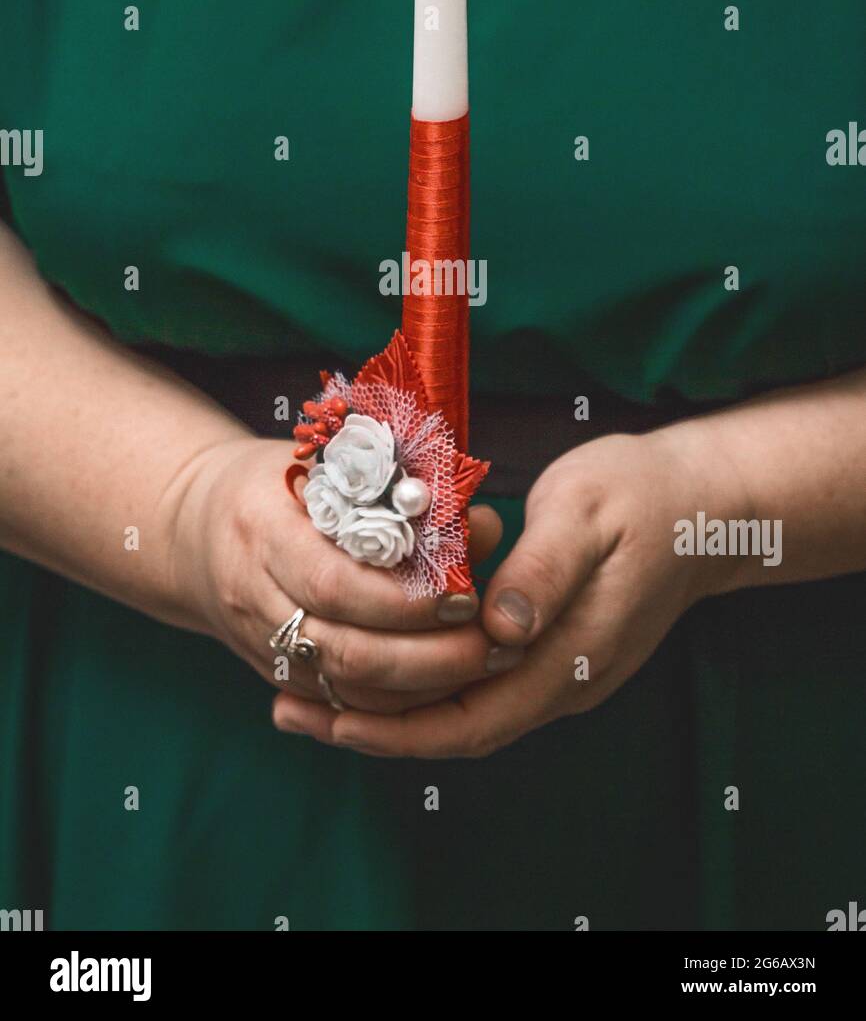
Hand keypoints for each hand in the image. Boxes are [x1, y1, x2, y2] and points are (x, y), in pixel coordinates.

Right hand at [169, 436, 510, 713]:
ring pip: (342, 688)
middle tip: (487, 641)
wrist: (192, 525)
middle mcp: (251, 593)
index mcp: (261, 528)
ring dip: (419, 687)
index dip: (403, 600)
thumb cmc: (278, 481)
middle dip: (424, 655)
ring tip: (481, 663)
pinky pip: (337, 703)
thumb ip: (400, 490)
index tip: (465, 595)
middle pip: (341, 648)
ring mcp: (257, 641)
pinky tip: (444, 685)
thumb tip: (480, 526)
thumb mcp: (328, 463)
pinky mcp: (273, 672)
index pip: (334, 582)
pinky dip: (395, 703)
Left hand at [271, 424, 747, 753]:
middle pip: (457, 731)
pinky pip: (477, 690)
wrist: (701, 507)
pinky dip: (421, 689)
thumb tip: (498, 629)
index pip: (472, 716)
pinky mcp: (552, 655)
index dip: (396, 724)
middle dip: (372, 729)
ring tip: (312, 695)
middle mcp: (563, 681)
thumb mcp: (589, 512)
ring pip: (463, 716)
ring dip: (389, 714)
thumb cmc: (640, 496)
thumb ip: (543, 571)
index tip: (327, 711)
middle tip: (291, 709)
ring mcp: (560, 674)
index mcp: (570, 653)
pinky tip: (377, 668)